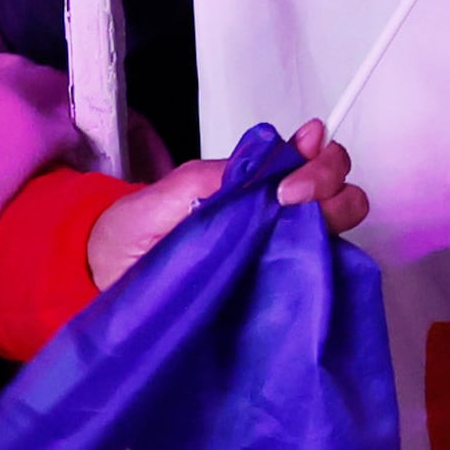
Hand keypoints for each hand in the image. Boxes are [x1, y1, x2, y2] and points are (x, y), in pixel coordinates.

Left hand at [87, 119, 368, 287]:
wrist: (107, 275)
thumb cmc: (140, 227)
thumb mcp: (183, 186)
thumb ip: (234, 171)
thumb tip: (290, 150)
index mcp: (261, 186)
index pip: (318, 162)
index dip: (321, 161)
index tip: (291, 175)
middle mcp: (281, 220)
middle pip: (341, 195)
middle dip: (329, 185)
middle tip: (290, 198)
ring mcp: (281, 258)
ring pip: (337, 237)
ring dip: (329, 223)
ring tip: (290, 233)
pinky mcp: (275, 299)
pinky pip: (315, 285)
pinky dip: (319, 273)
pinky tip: (296, 268)